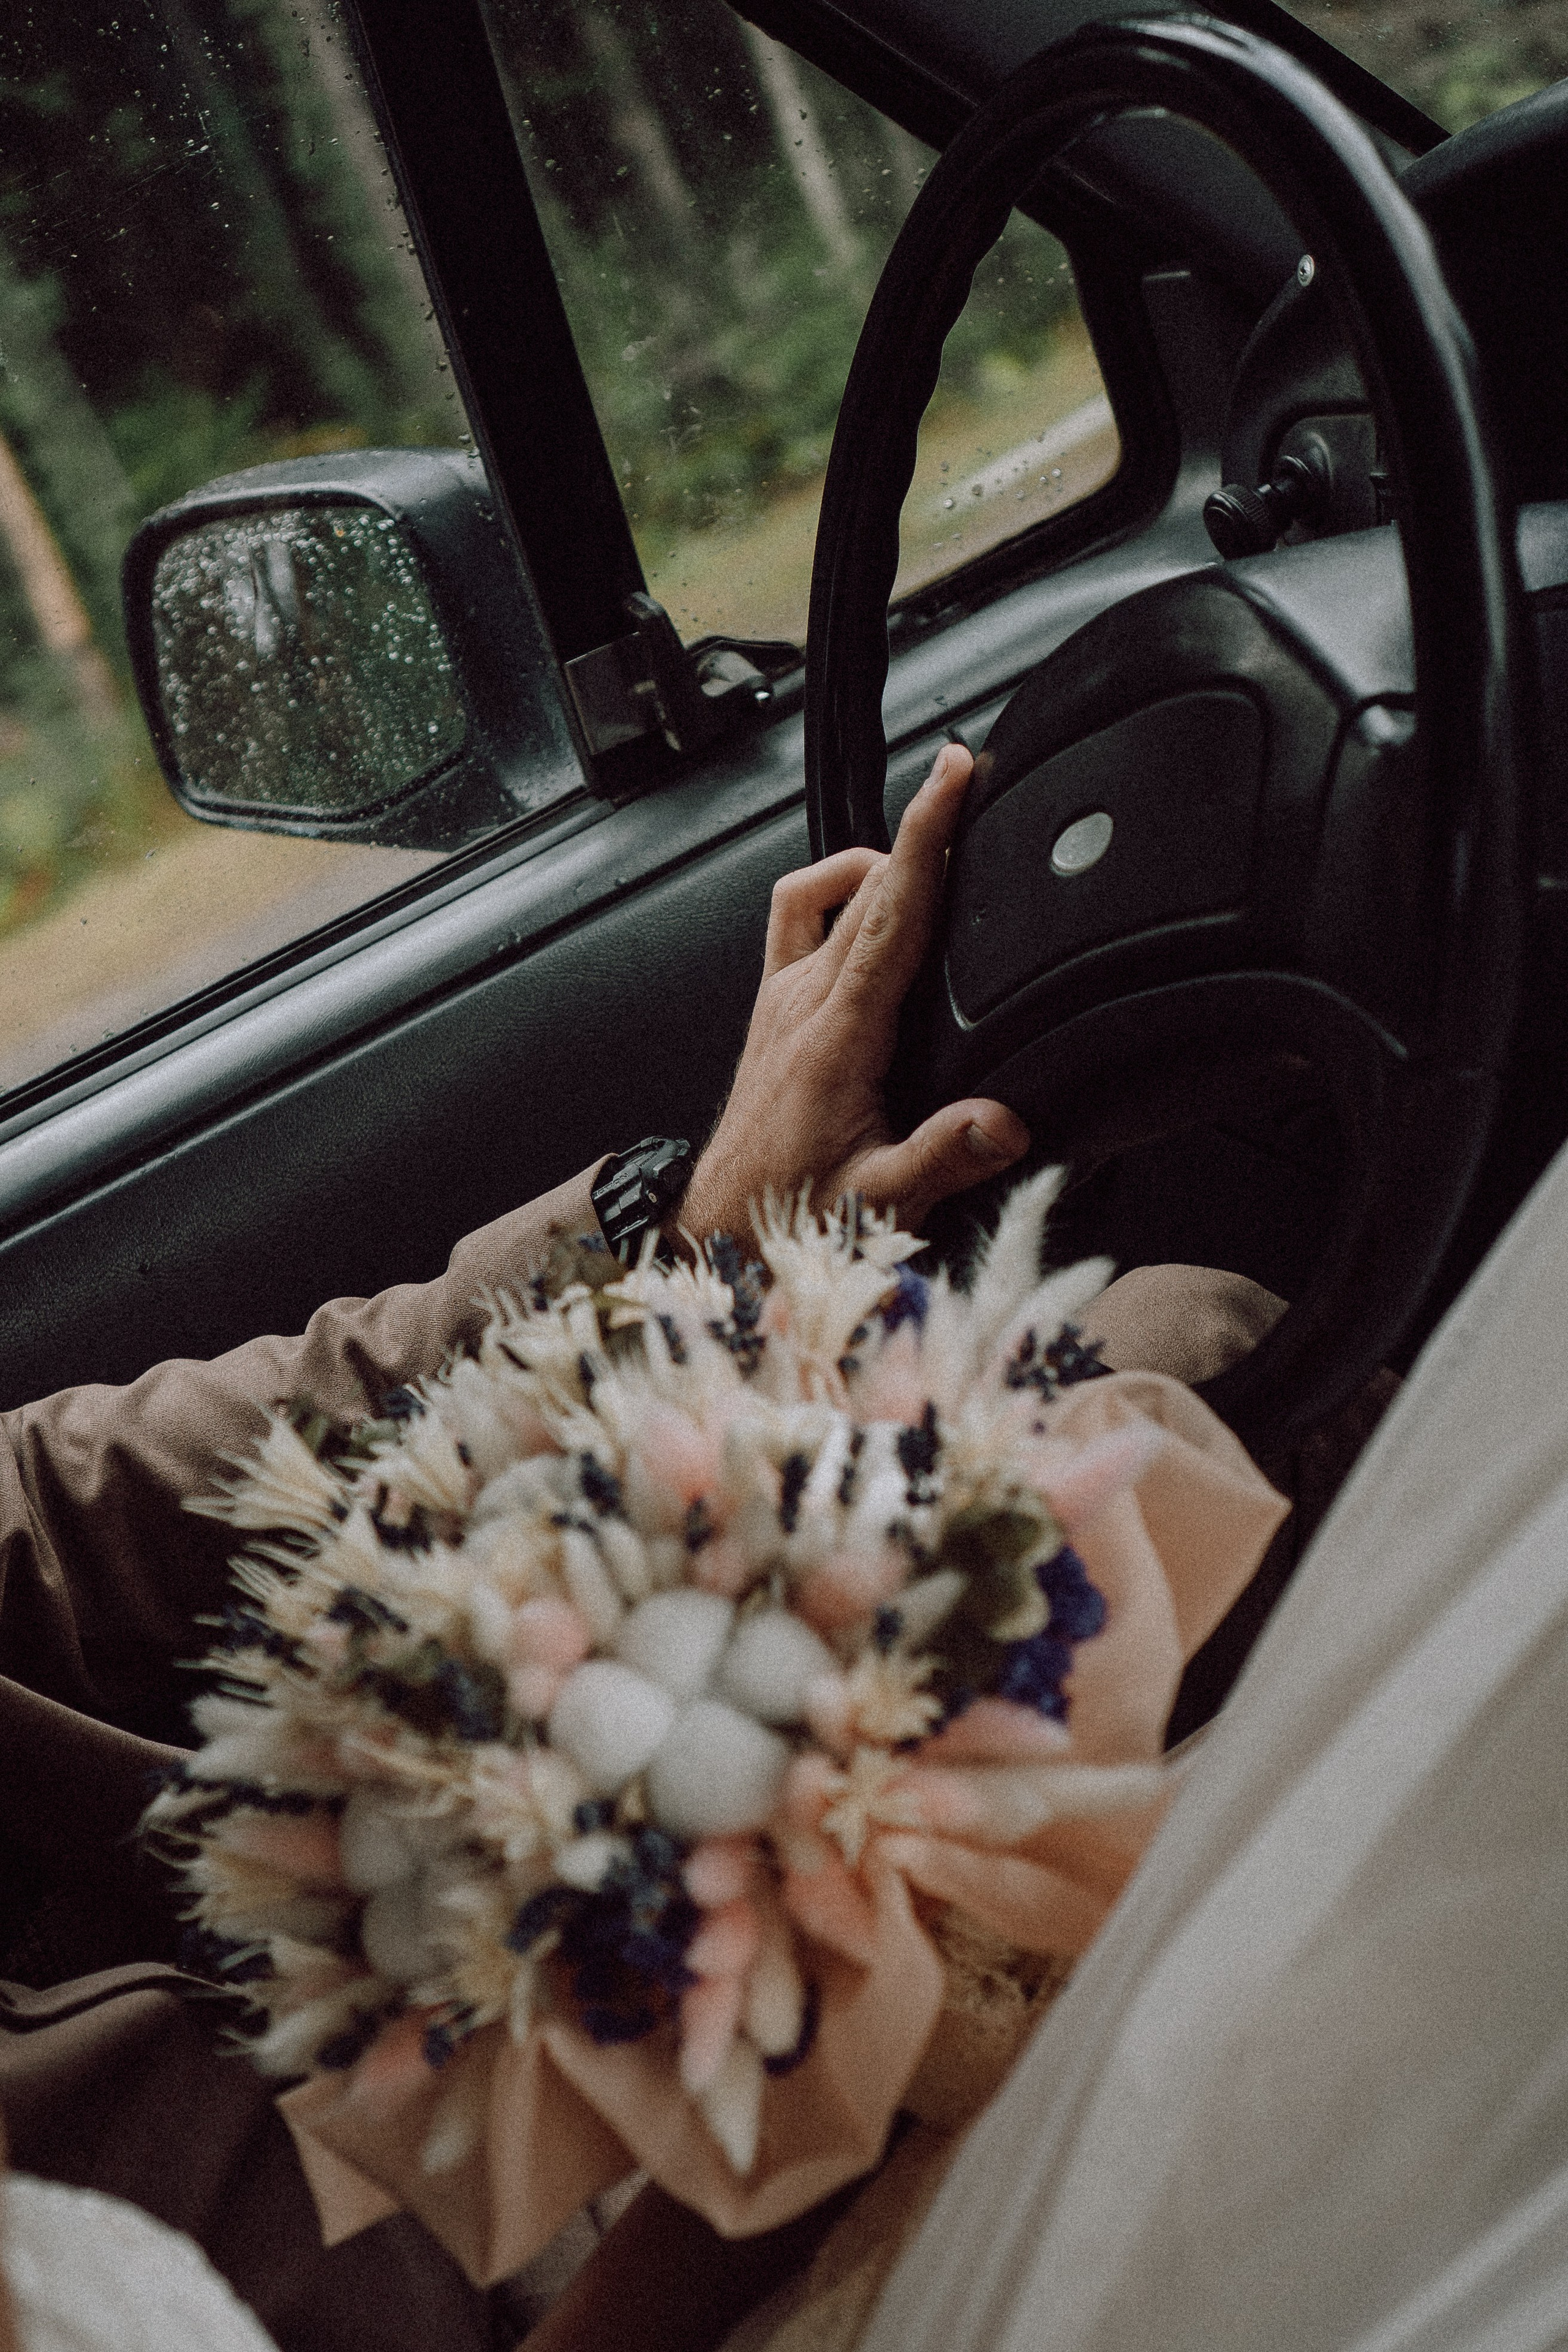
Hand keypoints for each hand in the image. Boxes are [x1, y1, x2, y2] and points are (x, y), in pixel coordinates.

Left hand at [678, 743, 1028, 1241]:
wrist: (723, 1228)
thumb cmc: (792, 1213)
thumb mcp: (878, 1203)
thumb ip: (942, 1158)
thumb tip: (1003, 1123)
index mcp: (838, 1037)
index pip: (891, 912)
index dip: (926, 836)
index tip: (954, 778)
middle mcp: (804, 1003)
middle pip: (870, 887)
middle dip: (921, 827)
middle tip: (970, 784)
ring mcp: (783, 999)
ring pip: (830, 893)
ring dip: (880, 859)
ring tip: (930, 846)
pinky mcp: (772, 1009)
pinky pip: (797, 919)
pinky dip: (836, 892)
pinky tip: (872, 902)